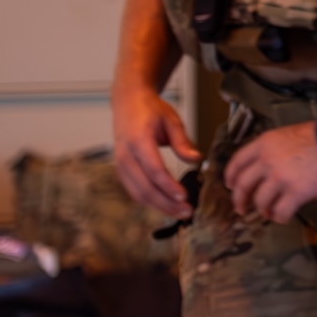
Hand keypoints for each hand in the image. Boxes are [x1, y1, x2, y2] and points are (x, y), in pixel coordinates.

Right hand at [111, 86, 200, 218]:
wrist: (128, 103)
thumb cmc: (150, 110)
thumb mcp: (172, 120)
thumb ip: (182, 142)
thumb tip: (196, 159)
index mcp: (138, 141)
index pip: (154, 170)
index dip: (169, 186)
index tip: (185, 196)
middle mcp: (125, 156)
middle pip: (145, 188)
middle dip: (166, 203)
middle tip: (187, 212)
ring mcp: (120, 165)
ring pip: (138, 193)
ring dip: (159, 206)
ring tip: (180, 213)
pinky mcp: (121, 170)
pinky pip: (134, 190)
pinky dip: (149, 200)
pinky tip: (166, 205)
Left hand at [224, 122, 316, 223]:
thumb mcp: (289, 134)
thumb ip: (274, 149)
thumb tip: (270, 167)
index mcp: (264, 144)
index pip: (237, 162)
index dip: (230, 176)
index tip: (230, 186)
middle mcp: (267, 162)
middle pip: (243, 185)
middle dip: (239, 200)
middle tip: (241, 209)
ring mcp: (280, 178)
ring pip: (261, 202)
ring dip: (263, 210)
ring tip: (269, 213)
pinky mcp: (296, 193)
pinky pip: (281, 211)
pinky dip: (280, 217)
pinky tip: (284, 217)